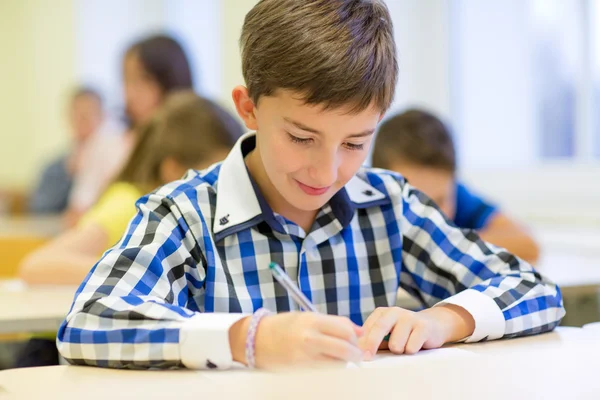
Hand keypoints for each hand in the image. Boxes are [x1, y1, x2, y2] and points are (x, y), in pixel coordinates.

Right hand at [230, 312, 363, 368]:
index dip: (354, 335)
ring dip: (342, 362)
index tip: (356, 339)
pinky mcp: (301, 370)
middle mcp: (309, 338)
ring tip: (337, 358)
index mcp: (312, 320)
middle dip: (355, 353)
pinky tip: (325, 363)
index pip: (345, 329)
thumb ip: (333, 323)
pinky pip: (324, 372)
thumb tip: (358, 331)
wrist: (256, 339)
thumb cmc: (283, 326)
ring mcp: (305, 356)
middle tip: (356, 354)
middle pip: (345, 348)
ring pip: (337, 364)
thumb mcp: (307, 317)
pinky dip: (330, 369)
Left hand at [358, 305, 474, 359]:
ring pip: (396, 344)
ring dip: (398, 351)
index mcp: (383, 313)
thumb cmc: (406, 332)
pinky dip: (411, 351)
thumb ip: (374, 339)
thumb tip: (357, 351)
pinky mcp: (424, 326)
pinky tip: (416, 345)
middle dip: (371, 344)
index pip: (368, 327)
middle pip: (379, 328)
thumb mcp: (389, 332)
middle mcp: (395, 312)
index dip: (361, 341)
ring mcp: (410, 317)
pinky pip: (411, 347)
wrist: (435, 325)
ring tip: (405, 346)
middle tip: (367, 357)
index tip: (356, 353)